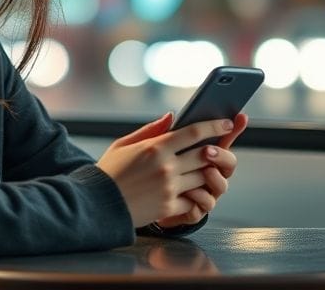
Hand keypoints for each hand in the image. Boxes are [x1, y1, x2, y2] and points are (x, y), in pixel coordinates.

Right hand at [96, 112, 236, 227]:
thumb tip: (172, 116)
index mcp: (155, 147)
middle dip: (218, 151)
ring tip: (207, 170)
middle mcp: (165, 167)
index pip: (193, 132)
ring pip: (203, 178)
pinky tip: (193, 192)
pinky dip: (197, 196)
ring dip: (208, 174)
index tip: (227, 123)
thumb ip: (150, 130)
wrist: (97, 205)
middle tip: (222, 148)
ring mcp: (169, 188)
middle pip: (205, 155)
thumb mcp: (124, 145)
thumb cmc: (109, 172)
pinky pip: (194, 200)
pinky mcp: (169, 208)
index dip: (214, 126)